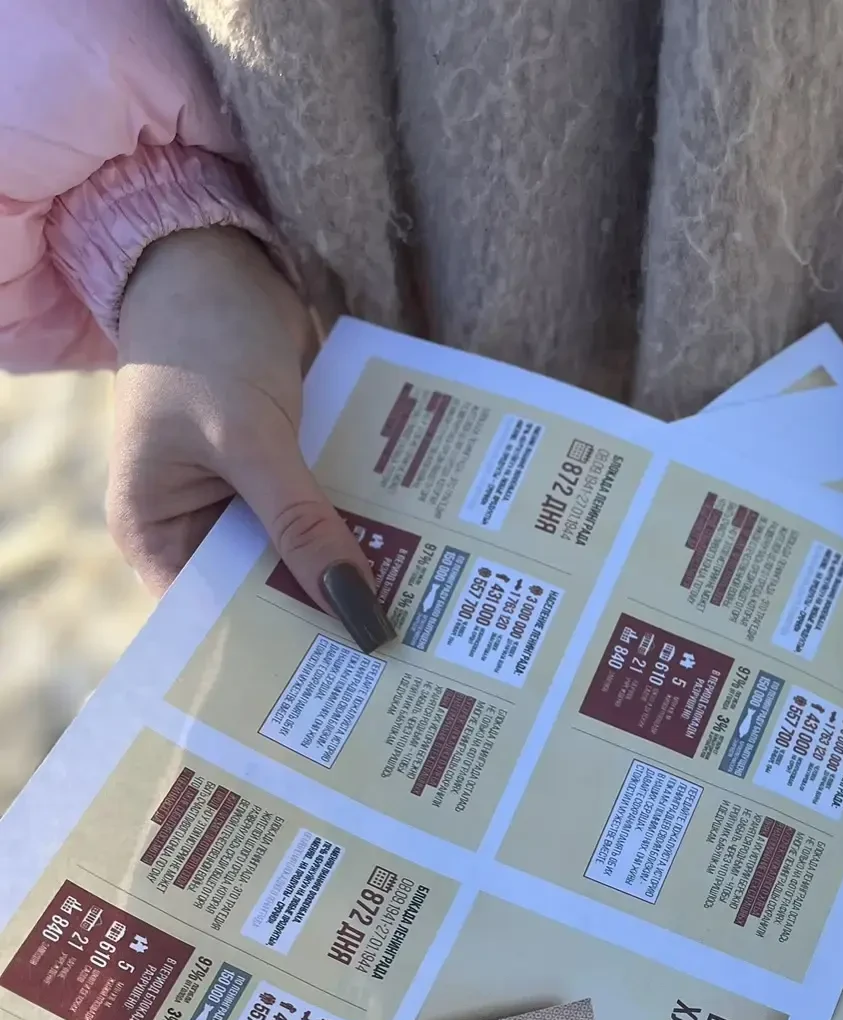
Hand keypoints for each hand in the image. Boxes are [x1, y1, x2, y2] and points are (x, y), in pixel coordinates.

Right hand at [110, 226, 391, 649]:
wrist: (212, 251)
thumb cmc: (202, 337)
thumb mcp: (247, 435)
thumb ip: (301, 522)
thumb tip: (358, 611)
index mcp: (157, 536)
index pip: (214, 623)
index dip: (273, 656)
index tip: (341, 688)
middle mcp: (197, 530)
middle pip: (269, 598)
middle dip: (328, 620)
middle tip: (406, 665)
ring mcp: (244, 501)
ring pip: (307, 556)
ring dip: (359, 573)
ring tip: (428, 625)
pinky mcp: (285, 473)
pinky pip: (329, 513)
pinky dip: (365, 525)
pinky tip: (422, 555)